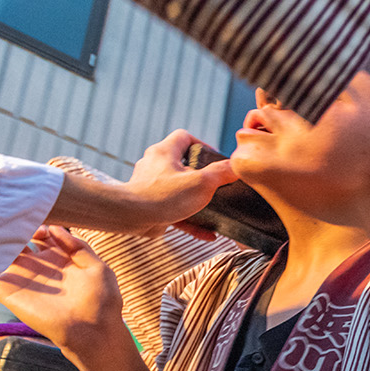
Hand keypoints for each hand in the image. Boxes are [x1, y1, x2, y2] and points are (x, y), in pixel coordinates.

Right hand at [0, 226, 124, 350]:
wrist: (93, 332)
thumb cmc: (101, 301)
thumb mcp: (97, 267)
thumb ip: (77, 246)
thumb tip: (55, 228)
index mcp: (59, 259)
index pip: (40, 235)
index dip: (37, 225)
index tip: (37, 222)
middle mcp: (39, 267)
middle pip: (19, 242)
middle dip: (12, 230)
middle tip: (9, 222)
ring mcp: (24, 280)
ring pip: (2, 256)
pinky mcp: (11, 294)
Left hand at [118, 129, 234, 235]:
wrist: (133, 217)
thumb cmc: (163, 196)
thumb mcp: (202, 183)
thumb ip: (221, 173)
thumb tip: (237, 167)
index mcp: (165, 152)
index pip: (184, 137)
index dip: (201, 145)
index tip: (214, 158)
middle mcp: (154, 165)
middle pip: (181, 163)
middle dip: (200, 175)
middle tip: (215, 185)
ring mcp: (150, 185)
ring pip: (178, 189)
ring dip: (196, 199)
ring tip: (213, 210)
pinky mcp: (150, 205)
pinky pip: (175, 210)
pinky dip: (191, 220)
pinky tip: (208, 233)